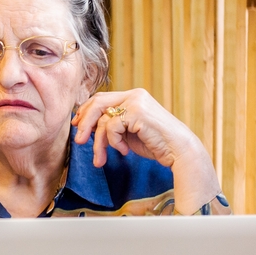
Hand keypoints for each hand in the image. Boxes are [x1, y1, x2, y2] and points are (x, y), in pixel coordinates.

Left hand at [72, 89, 200, 167]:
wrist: (178, 151)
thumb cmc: (155, 144)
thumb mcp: (128, 132)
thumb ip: (112, 125)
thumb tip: (85, 126)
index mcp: (132, 96)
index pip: (101, 98)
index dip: (86, 111)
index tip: (77, 126)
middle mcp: (134, 95)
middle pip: (97, 102)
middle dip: (84, 123)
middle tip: (79, 141)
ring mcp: (136, 101)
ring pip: (102, 119)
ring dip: (99, 143)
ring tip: (100, 159)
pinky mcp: (137, 112)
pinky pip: (111, 128)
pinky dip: (114, 143)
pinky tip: (125, 151)